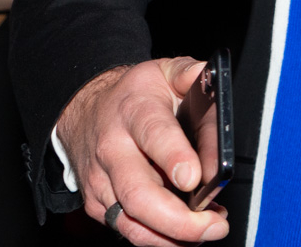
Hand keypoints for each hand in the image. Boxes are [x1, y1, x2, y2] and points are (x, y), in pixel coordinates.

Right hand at [56, 59, 227, 245]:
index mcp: (135, 112)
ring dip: (171, 235)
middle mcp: (114, 149)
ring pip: (130, 221)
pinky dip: (159, 238)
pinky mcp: (97, 203)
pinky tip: (186, 233)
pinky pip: (127, 230)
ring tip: (208, 231)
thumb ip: (191, 74)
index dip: (174, 158)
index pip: (154, 135)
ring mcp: (102, 180)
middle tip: (214, 224)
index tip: (195, 178)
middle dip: (178, 218)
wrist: (86, 111)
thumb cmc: (136, 95)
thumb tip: (214, 79)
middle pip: (139, 194)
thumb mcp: (163, 71)